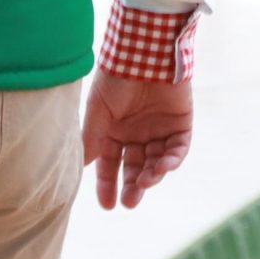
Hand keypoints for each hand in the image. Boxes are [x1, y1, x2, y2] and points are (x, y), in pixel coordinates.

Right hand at [81, 70, 193, 210]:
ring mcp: (159, 130)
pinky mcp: (181, 125)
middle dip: (132, 186)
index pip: (110, 164)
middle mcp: (135, 133)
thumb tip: (78, 170)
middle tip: (130, 202)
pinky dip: (172, 161)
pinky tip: (163, 167)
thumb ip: (91, 141)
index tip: (107, 205)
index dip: (108, 184)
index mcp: (113, 131)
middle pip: (134, 167)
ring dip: (152, 174)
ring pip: (157, 162)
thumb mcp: (97, 112)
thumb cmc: (115, 80)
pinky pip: (178, 149)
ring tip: (145, 181)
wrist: (144, 53)